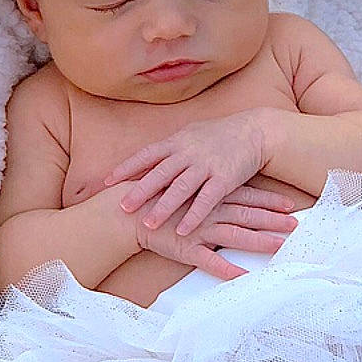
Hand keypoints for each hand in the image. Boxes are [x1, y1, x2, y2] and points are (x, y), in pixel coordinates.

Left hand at [105, 112, 272, 236]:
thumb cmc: (220, 135)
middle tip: (122, 206)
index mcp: (178, 141)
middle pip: (160, 173)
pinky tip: (183, 230)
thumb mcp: (191, 135)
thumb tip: (146, 160)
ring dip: (164, 207)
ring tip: (148, 224)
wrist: (255, 131)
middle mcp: (189, 152)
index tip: (107, 181)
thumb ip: (170, 149)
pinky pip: (207, 199)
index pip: (146, 155)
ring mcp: (207, 165)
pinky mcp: (225, 177)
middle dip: (140, 191)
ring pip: (181, 188)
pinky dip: (194, 215)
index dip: (126, 168)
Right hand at [129, 179, 301, 278]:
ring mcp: (198, 229)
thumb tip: (219, 189)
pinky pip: (210, 262)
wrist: (124, 211)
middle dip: (273, 220)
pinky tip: (244, 277)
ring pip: (235, 235)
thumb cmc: (154, 198)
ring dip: (258, 241)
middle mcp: (208, 211)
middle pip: (246, 215)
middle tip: (296, 225)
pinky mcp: (186, 248)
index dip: (268, 200)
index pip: (245, 196)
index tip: (289, 204)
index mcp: (209, 196)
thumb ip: (201, 189)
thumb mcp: (181, 187)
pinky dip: (227, 270)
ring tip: (280, 248)